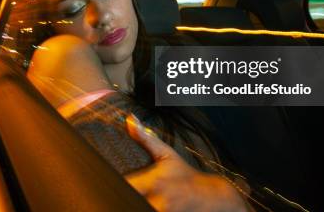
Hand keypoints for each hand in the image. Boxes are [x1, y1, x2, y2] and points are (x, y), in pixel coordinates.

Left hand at [125, 115, 247, 211]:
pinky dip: (141, 208)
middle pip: (128, 199)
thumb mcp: (166, 155)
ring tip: (131, 195)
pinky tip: (142, 202)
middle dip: (122, 195)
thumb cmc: (185, 175)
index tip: (111, 180)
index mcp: (154, 182)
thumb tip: (129, 119)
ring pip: (135, 207)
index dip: (115, 183)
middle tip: (120, 190)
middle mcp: (158, 202)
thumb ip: (145, 139)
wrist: (212, 198)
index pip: (125, 185)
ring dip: (131, 202)